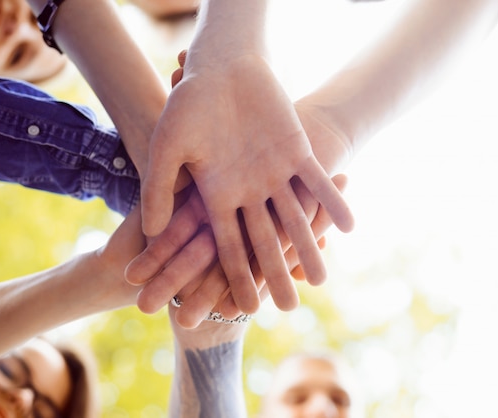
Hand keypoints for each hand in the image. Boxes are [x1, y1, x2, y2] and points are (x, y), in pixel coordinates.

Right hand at [141, 53, 353, 312]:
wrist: (223, 69)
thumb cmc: (189, 105)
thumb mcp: (168, 148)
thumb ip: (159, 189)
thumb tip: (150, 232)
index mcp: (218, 196)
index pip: (227, 245)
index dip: (236, 275)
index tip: (245, 308)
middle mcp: (249, 192)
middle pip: (265, 241)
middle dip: (275, 273)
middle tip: (289, 308)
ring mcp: (275, 175)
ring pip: (296, 218)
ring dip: (309, 246)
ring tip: (322, 279)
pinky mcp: (298, 154)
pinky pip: (318, 183)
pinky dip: (332, 201)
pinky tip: (347, 226)